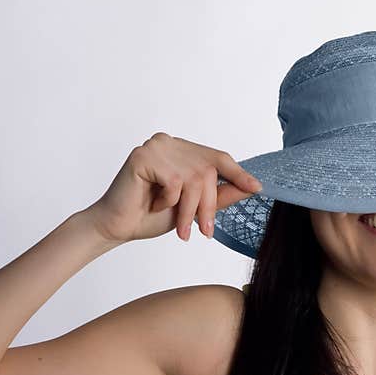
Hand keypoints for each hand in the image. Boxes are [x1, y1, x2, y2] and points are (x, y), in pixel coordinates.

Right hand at [84, 132, 262, 243]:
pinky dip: (169, 201)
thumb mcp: (193, 206)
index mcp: (182, 150)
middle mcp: (170, 143)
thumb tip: (251, 188)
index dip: (238, 173)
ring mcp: (155, 146)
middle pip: (208, 170)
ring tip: (181, 228)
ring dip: (190, 209)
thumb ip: (219, 195)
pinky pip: (174, 181)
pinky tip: (154, 205)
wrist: (118, 227)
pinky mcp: (143, 155)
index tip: (257, 188)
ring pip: (193, 177)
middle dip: (209, 205)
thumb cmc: (151, 216)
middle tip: (204, 231)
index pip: (217, 157)